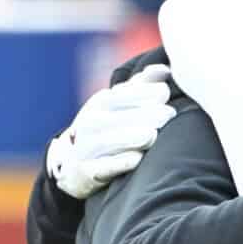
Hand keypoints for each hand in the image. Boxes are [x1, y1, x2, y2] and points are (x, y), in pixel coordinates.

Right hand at [49, 65, 176, 199]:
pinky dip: (119, 163)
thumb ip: (142, 87)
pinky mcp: (86, 172)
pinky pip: (102, 168)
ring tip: (152, 134)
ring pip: (107, 141)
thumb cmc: (108, 129)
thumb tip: (165, 70)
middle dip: (144, 114)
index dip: (144, 92)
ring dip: (130, 137)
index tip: (165, 93)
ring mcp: (86, 148)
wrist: (74, 164)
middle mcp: (91, 123)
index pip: (123, 95)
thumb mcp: (119, 105)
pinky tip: (137, 159)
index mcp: (102, 104)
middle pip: (117, 117)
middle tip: (168, 114)